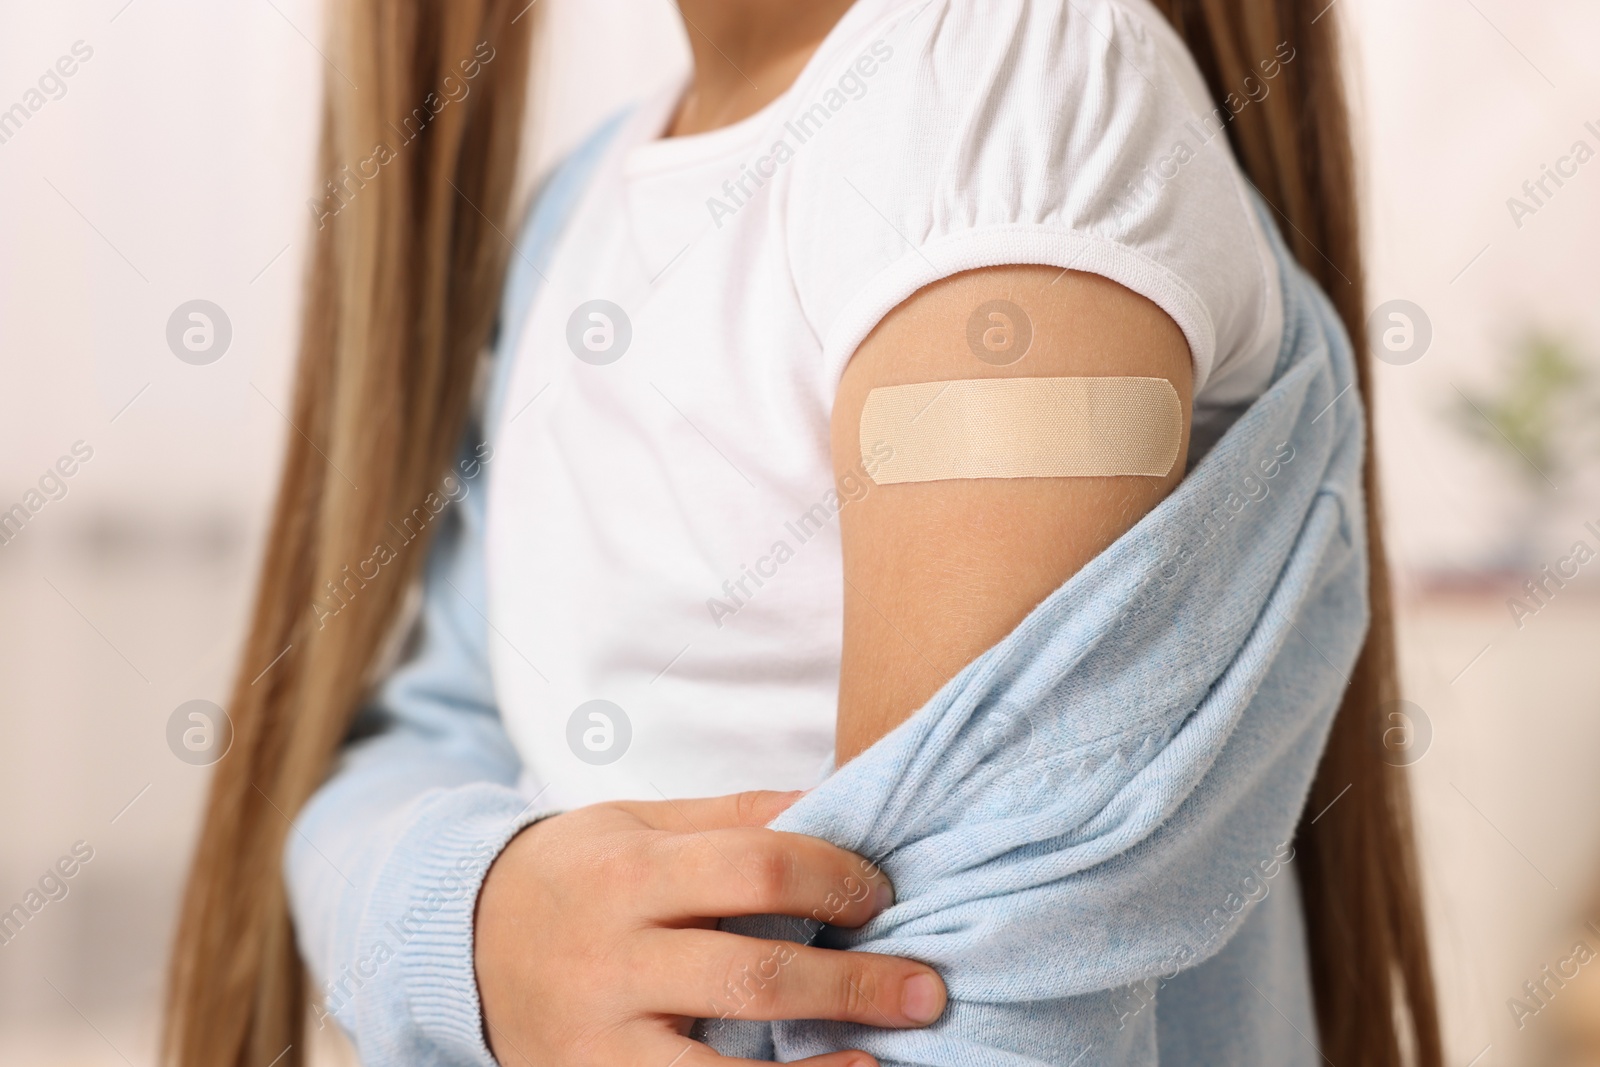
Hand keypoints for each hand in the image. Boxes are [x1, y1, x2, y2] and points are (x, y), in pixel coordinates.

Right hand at [475, 789, 945, 1066]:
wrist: (461, 943)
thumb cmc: (575, 874)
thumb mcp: (637, 822)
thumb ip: (733, 816)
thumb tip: (836, 800)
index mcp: (629, 872)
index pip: (756, 866)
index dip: (835, 877)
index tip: (881, 893)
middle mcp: (610, 957)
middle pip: (753, 972)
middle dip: (854, 982)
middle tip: (927, 988)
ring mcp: (599, 1037)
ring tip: (886, 1060)